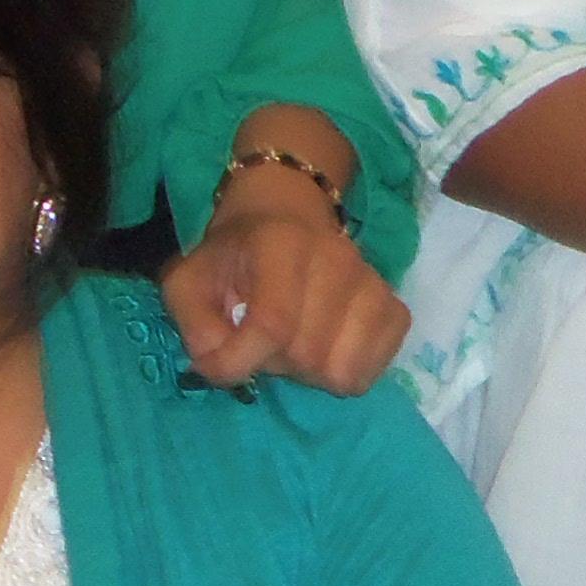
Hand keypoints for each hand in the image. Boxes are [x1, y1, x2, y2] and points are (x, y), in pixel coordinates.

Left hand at [163, 165, 407, 394]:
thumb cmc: (235, 253)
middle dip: (274, 363)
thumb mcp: (190, 279)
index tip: (219, 366)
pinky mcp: (396, 309)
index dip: (241, 360)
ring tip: (294, 344)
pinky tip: (325, 348)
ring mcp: (373, 284)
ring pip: (341, 371)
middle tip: (261, 340)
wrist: (287, 213)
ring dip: (309, 373)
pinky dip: (343, 372)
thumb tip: (219, 367)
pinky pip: (372, 371)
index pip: (273, 324)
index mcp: (282, 244)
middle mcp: (337, 259)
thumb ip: (194, 324)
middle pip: (306, 354)